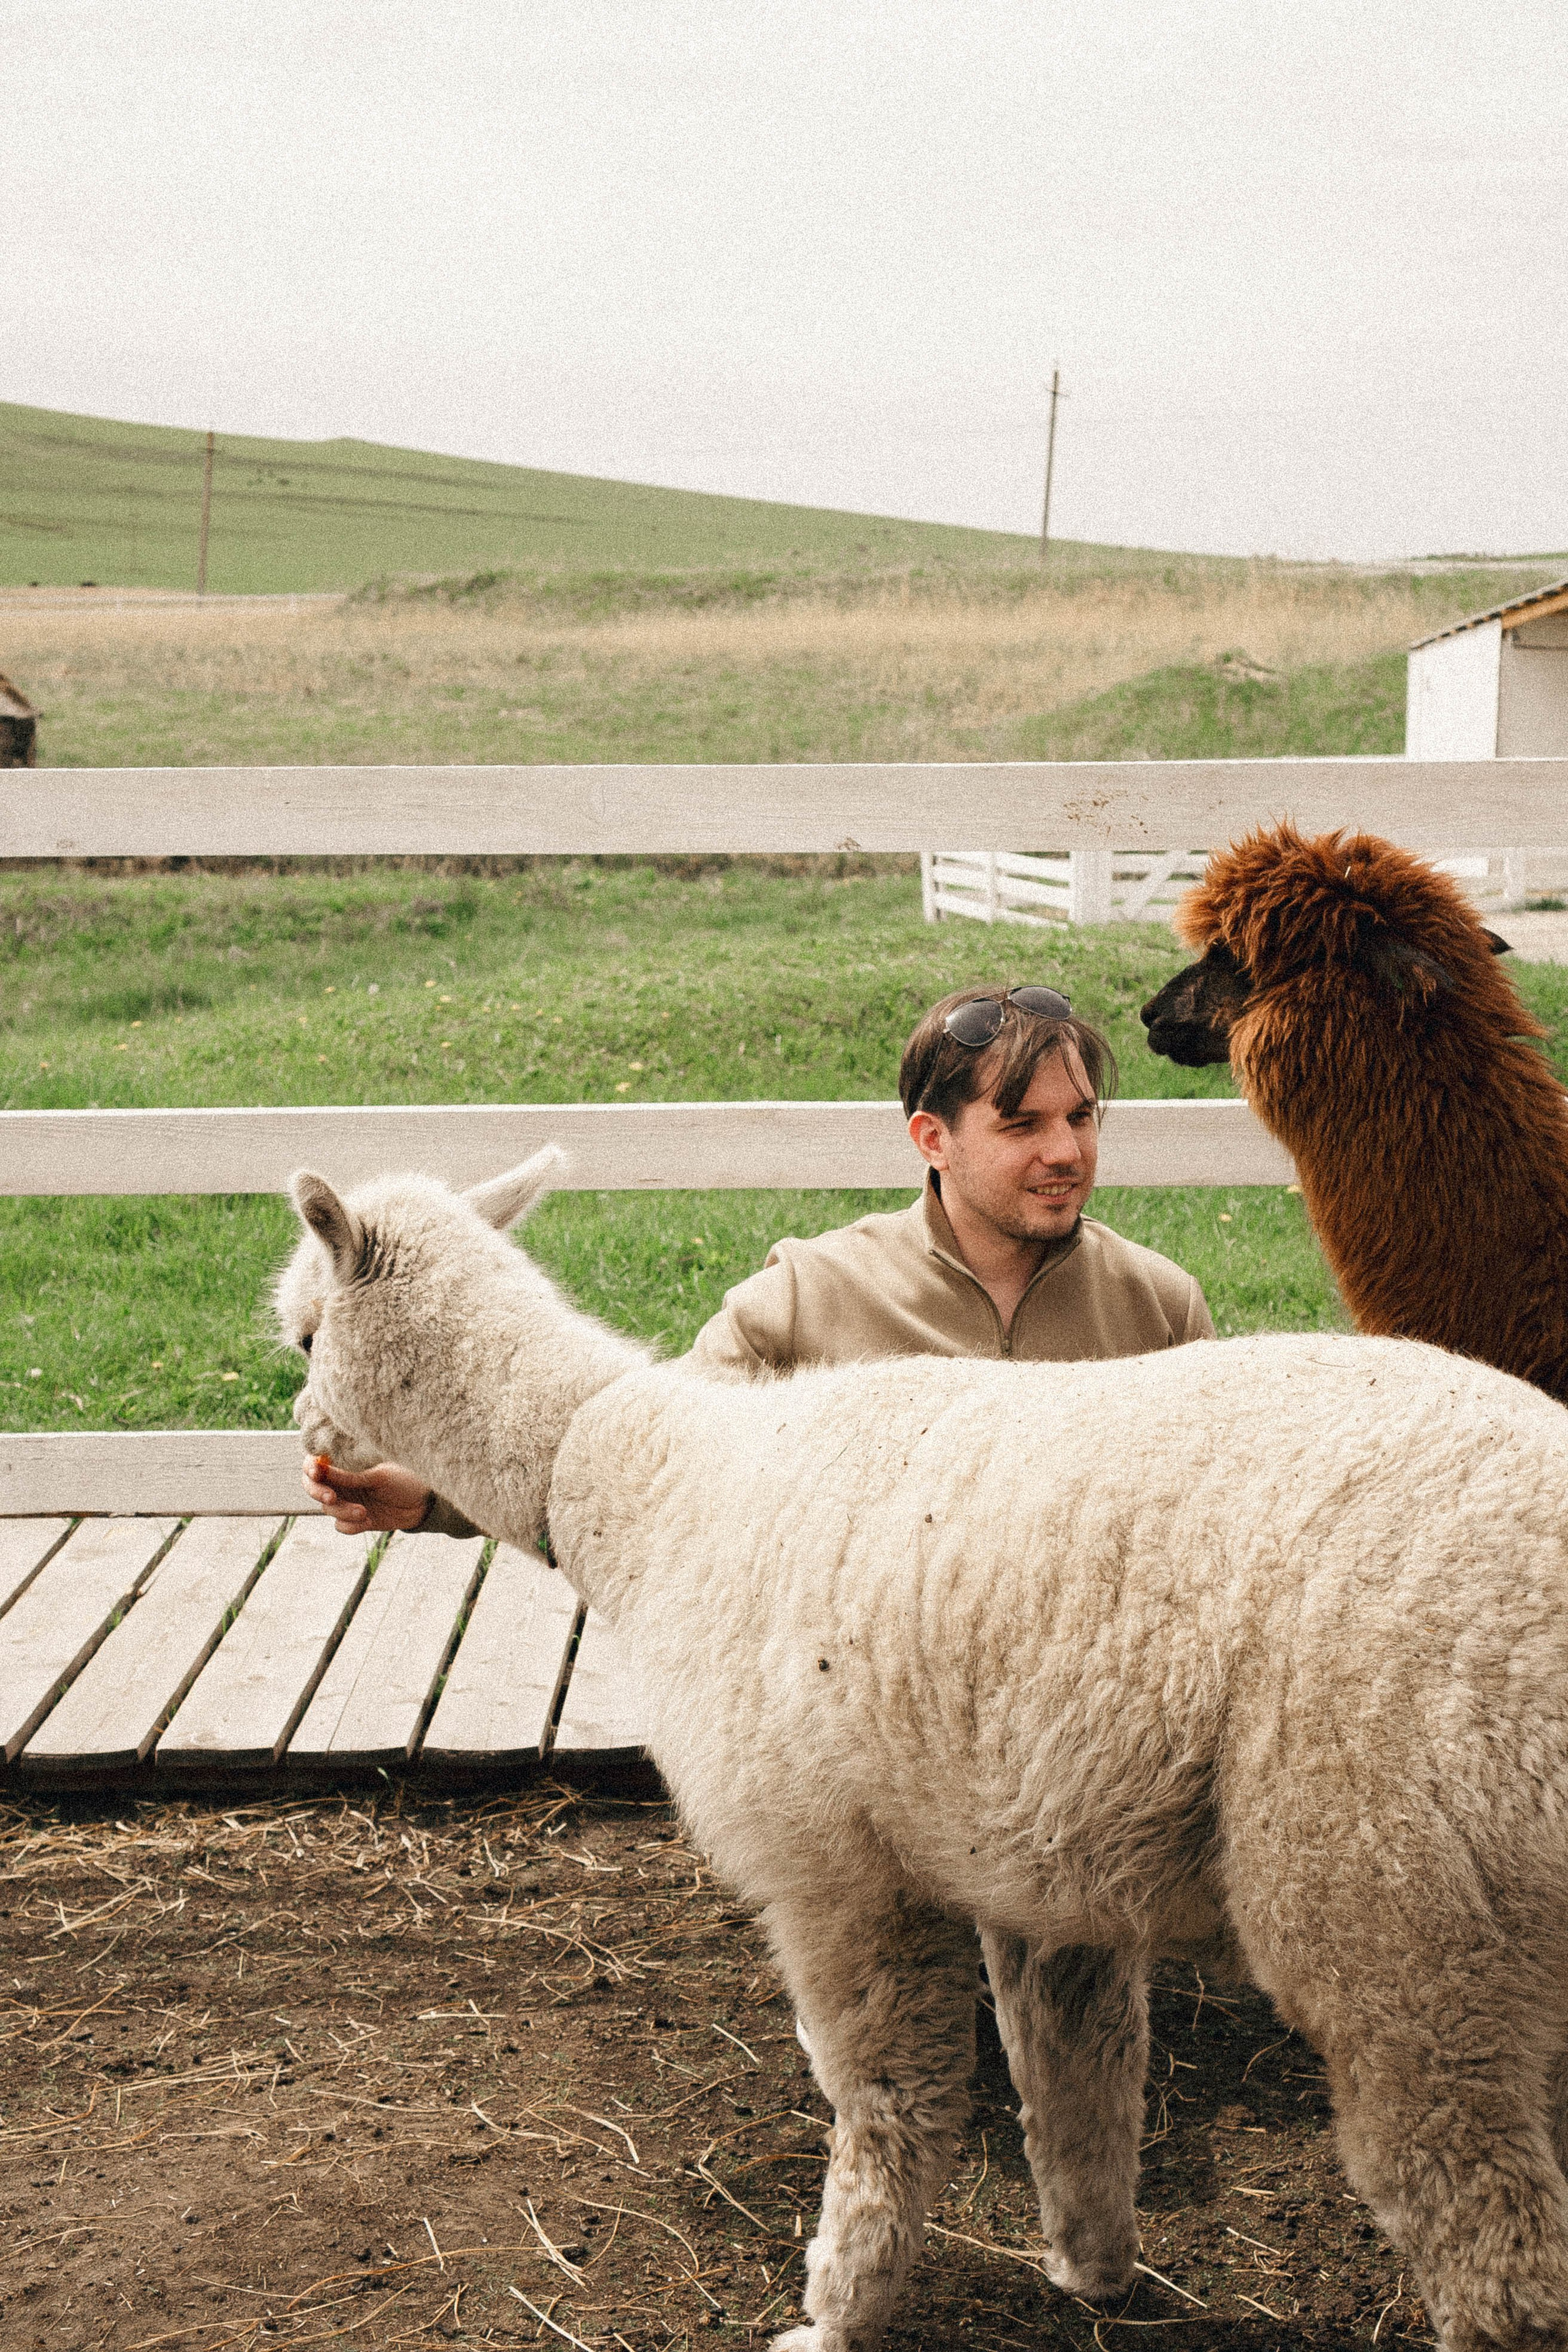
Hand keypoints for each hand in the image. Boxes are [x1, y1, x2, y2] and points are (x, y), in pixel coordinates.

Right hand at [303, 1455, 432, 1534]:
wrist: (422, 1504)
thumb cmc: (403, 1479)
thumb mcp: (378, 1475)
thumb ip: (350, 1475)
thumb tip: (321, 1468)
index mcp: (346, 1463)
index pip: (315, 1462)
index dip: (310, 1467)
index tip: (317, 1472)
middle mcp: (342, 1481)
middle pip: (313, 1487)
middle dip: (318, 1493)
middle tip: (332, 1497)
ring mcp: (347, 1500)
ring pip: (327, 1509)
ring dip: (342, 1511)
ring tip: (363, 1512)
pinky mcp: (354, 1519)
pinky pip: (340, 1525)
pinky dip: (351, 1525)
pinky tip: (368, 1521)